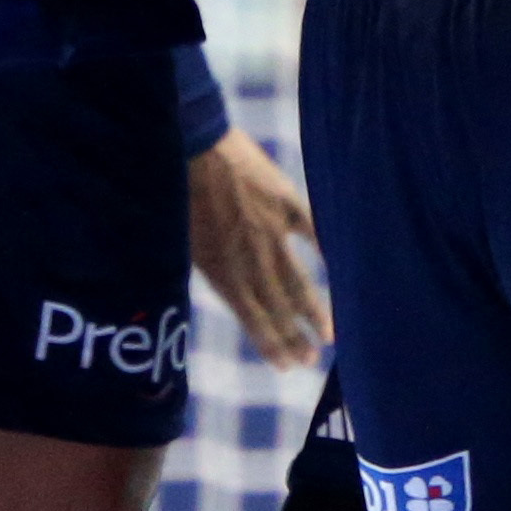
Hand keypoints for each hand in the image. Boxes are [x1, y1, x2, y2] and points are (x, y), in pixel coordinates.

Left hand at [187, 126, 327, 365]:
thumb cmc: (174, 189)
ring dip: (314, 311)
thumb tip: (227, 288)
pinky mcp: (284, 202)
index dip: (271, 344)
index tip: (287, 367)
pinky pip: (311, 231)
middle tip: (312, 363)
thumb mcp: (180, 237)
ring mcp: (271, 231)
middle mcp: (250, 257)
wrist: (190, 143)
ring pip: (298, 279)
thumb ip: (209, 265)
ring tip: (330, 335)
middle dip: (295, 339)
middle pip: (278, 307)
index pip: (252, 318)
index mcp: (221, 269)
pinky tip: (336, 270)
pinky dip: (324, 251)